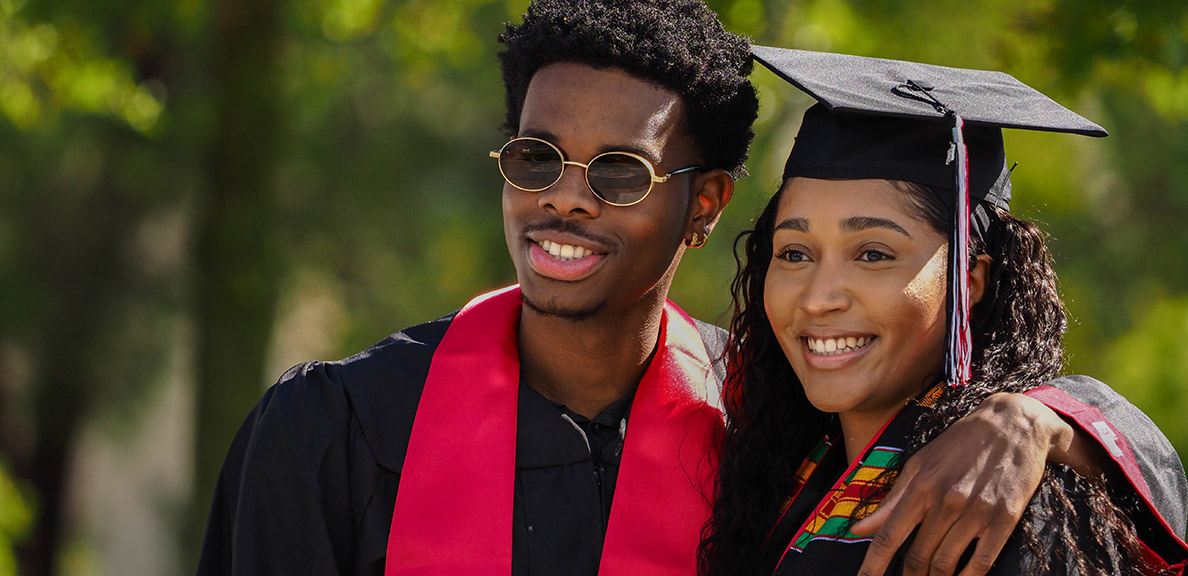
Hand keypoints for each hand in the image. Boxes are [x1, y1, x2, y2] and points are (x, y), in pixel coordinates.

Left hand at [850, 392, 1072, 575]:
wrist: (1012, 425)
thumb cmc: (959, 444)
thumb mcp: (919, 464)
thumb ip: (890, 500)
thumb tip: (858, 529)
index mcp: (921, 486)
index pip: (889, 536)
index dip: (873, 565)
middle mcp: (946, 501)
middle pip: (917, 556)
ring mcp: (976, 512)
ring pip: (945, 564)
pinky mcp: (1004, 520)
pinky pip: (980, 563)